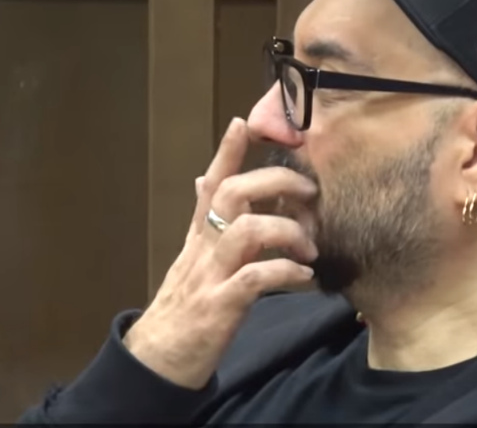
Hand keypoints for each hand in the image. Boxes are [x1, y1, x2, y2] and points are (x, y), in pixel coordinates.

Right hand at [123, 118, 318, 389]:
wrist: (159, 360)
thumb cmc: (187, 305)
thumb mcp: (194, 256)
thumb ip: (205, 219)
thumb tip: (205, 177)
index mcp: (200, 235)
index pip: (212, 183)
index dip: (228, 151)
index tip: (246, 121)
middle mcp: (202, 248)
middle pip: (232, 194)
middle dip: (276, 182)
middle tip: (310, 191)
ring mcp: (210, 275)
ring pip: (246, 230)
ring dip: (287, 230)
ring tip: (311, 247)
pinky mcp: (219, 306)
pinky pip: (255, 278)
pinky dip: (285, 272)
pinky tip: (305, 278)